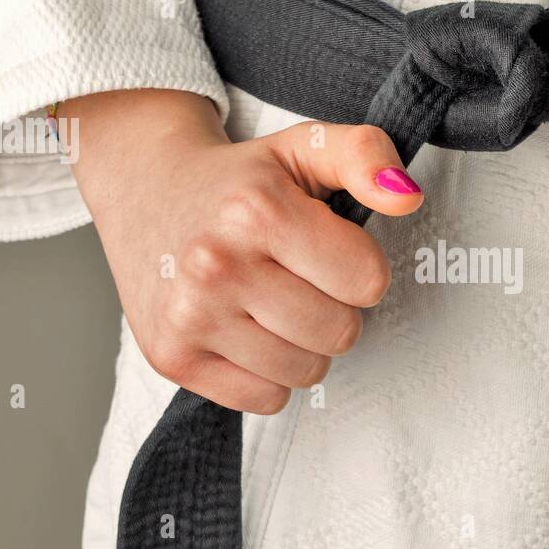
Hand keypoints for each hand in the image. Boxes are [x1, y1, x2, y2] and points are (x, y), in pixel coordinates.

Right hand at [63, 90, 421, 413]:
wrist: (143, 188)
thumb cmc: (237, 179)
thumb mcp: (305, 149)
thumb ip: (366, 156)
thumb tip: (406, 196)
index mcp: (257, 210)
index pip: (368, 281)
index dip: (357, 266)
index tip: (324, 248)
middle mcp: (217, 265)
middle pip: (340, 333)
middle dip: (333, 307)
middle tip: (295, 276)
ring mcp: (190, 316)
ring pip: (306, 372)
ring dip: (302, 344)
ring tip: (270, 302)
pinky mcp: (172, 357)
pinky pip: (265, 400)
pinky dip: (266, 374)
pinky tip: (244, 330)